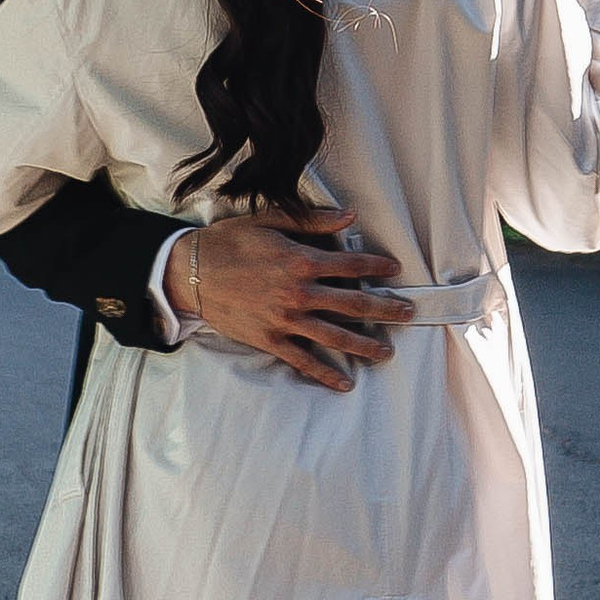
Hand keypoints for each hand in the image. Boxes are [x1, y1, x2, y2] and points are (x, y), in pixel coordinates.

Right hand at [167, 202, 413, 389]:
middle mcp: (299, 293)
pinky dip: (325, 374)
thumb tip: (349, 216)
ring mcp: (285, 320)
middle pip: (353, 304)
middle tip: (408, 314)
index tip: (394, 270)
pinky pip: (303, 361)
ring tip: (386, 352)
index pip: (351, 266)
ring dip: (364, 345)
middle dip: (385, 310)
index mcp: (301, 261)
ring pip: (335, 336)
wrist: (191, 273)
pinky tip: (344, 383)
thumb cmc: (230, 242)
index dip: (376, 268)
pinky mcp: (270, 340)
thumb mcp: (270, 222)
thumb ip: (312, 221)